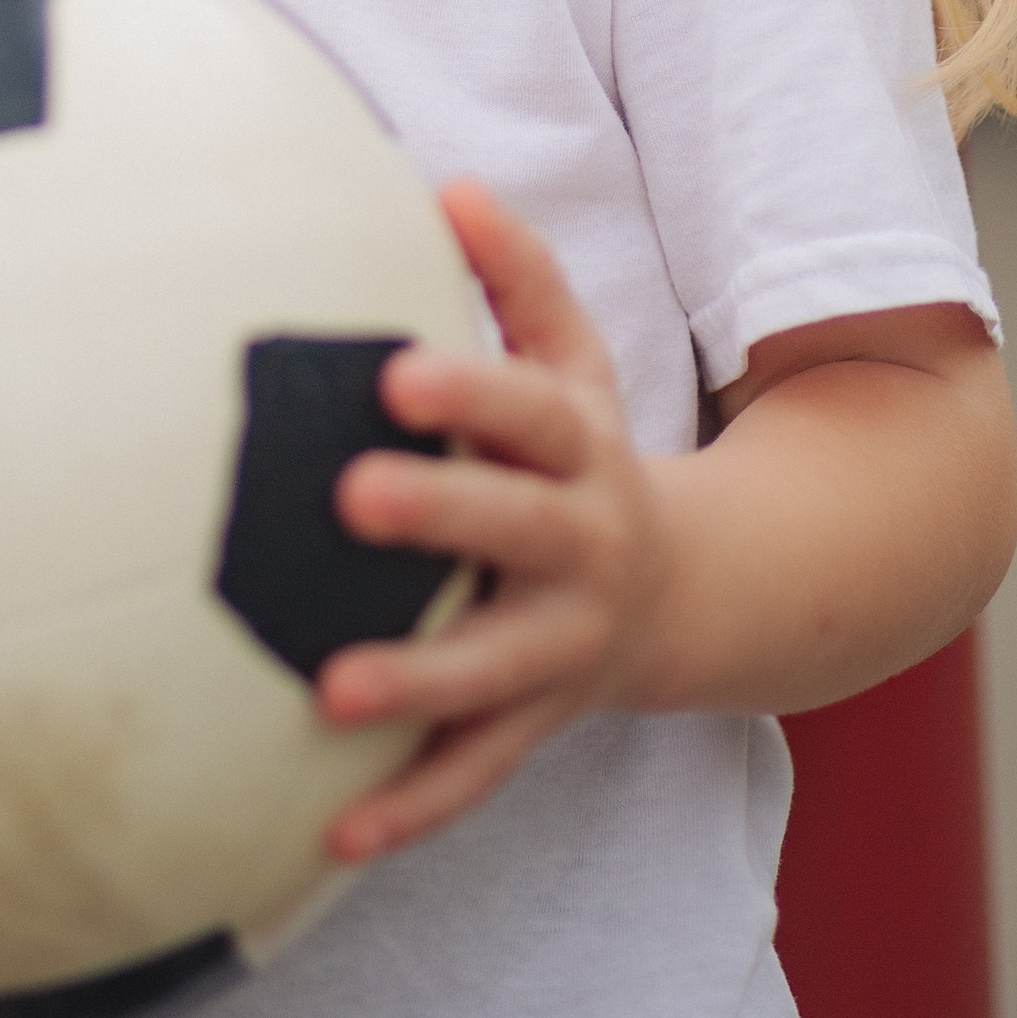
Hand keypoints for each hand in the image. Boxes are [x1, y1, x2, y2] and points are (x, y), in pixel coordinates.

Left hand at [316, 179, 665, 860]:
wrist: (689, 594)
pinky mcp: (536, 722)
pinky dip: (408, 808)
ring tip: (328, 694)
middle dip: (439, 516)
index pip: (528, 412)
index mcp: (580, 449)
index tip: (396, 374)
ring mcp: (563, 645)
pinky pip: (473, 773)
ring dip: (417, 683)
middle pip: (515, 530)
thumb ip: (518, 276)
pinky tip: (329, 836)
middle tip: (350, 498)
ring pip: (493, 669)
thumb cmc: (580, 455)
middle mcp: (582, 548)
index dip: (469, 392)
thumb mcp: (574, 364)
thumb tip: (452, 181)